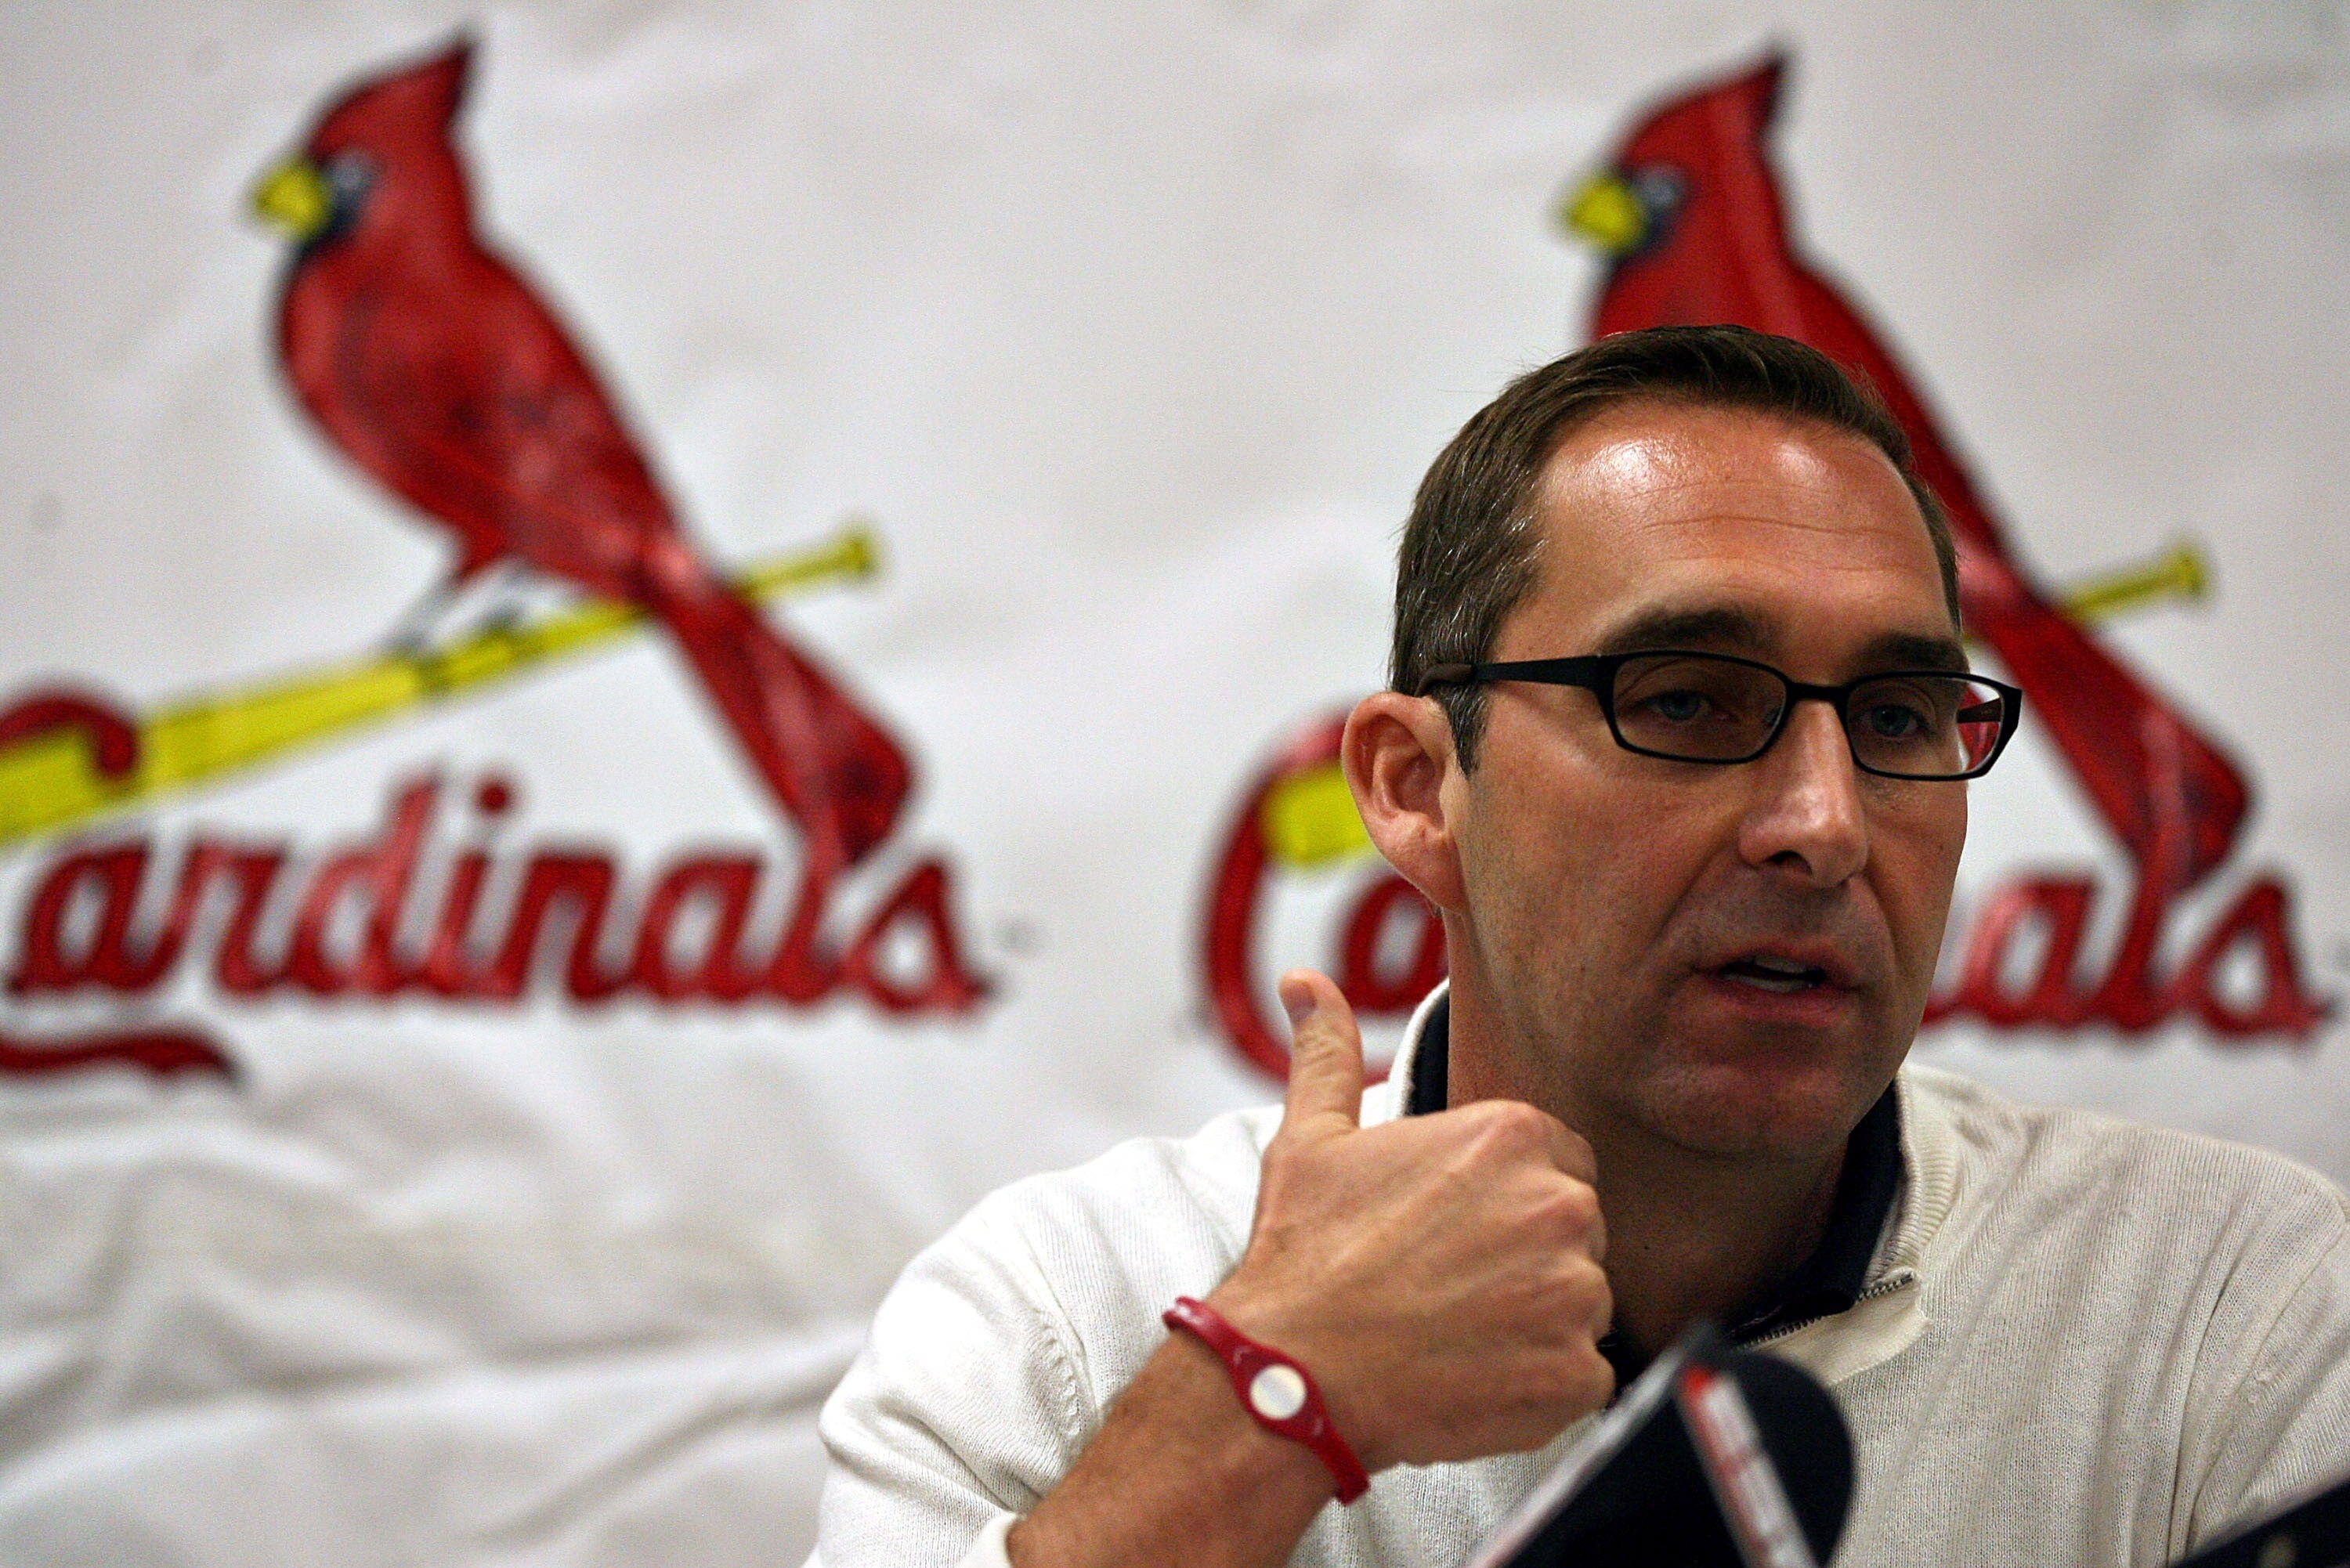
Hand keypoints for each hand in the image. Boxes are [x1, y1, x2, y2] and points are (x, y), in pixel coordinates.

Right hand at [1207, 970, 1614, 1471]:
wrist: (1294, 1375)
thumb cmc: (1304, 1256)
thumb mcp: (1312, 1138)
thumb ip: (1330, 1053)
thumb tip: (1306, 984)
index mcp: (1513, 1135)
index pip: (1559, 1161)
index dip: (1508, 1200)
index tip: (1459, 1232)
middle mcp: (1559, 1205)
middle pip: (1576, 1231)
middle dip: (1527, 1257)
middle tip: (1450, 1286)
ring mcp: (1576, 1294)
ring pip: (1581, 1304)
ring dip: (1535, 1322)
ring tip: (1456, 1333)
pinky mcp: (1578, 1376)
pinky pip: (1583, 1377)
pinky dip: (1540, 1385)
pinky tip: (1475, 1376)